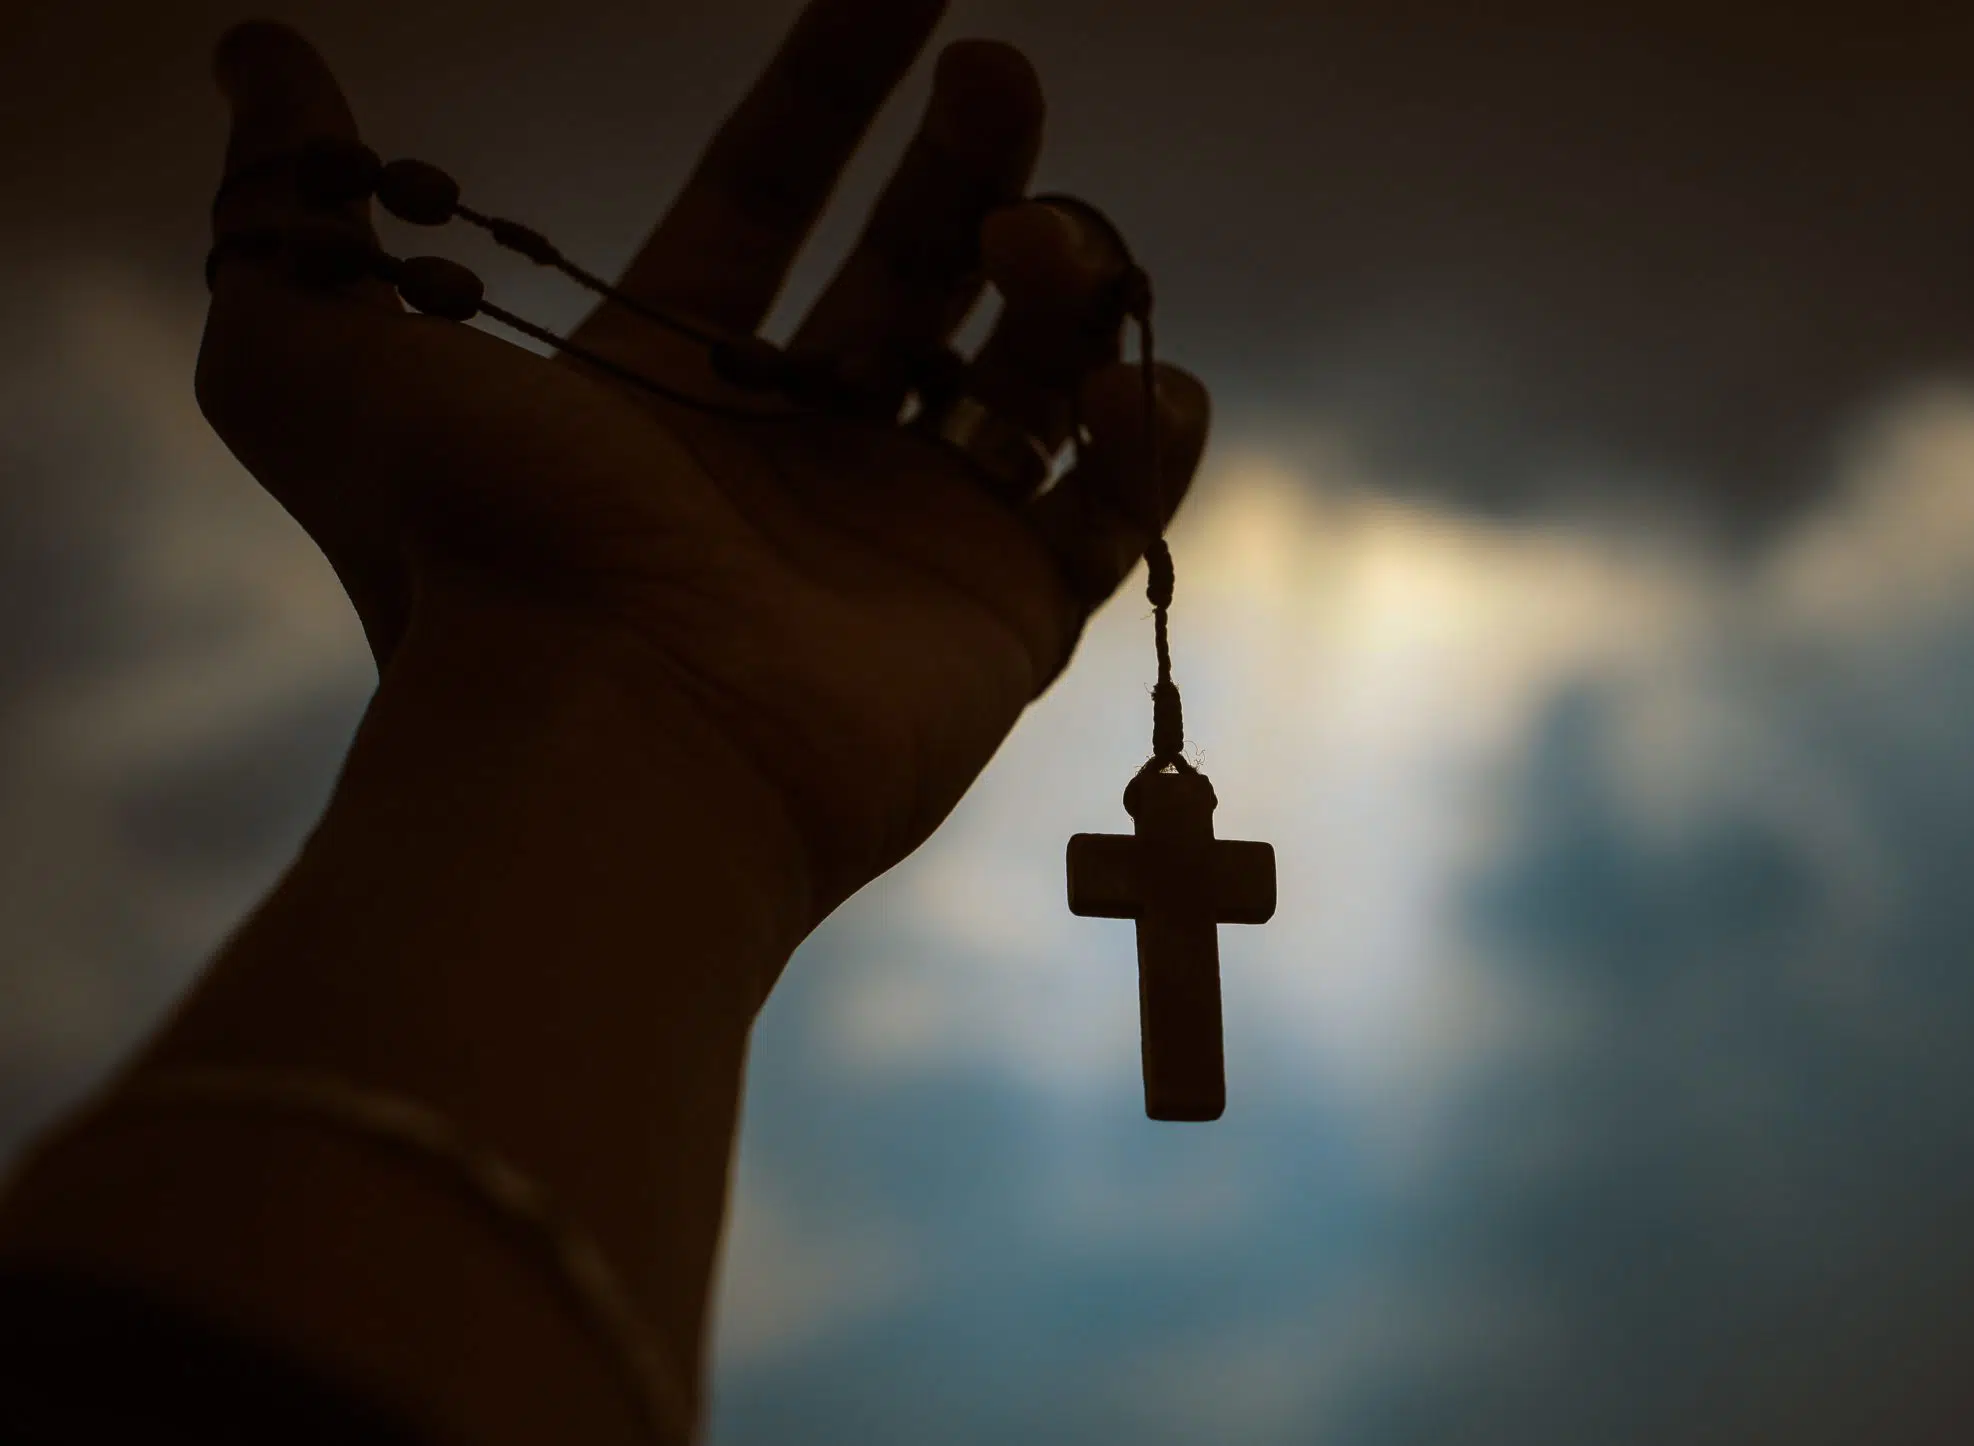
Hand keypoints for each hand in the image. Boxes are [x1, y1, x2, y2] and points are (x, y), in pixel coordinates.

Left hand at [196, 3, 1208, 914]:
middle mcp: (798, 449)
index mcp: (670, 383)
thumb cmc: (472, 554)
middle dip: (970, 158)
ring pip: (1027, 368)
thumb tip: (256, 56)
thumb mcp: (313, 358)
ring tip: (1040, 248)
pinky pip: (1112, 512)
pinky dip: (1148, 439)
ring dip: (1061, 278)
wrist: (610, 740)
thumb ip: (290, 200)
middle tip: (999, 78)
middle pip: (919, 262)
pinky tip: (1132, 383)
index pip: (771, 192)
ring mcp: (910, 536)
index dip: (834, 83)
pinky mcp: (1005, 620)